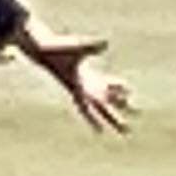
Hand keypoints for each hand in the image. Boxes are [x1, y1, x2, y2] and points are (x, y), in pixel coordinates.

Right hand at [14, 25, 133, 134]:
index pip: (87, 107)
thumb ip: (92, 47)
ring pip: (104, 96)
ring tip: (131, 107)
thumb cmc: (58, 48)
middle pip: (101, 108)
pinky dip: (113, 86)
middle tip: (127, 132)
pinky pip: (103, 83)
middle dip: (114, 120)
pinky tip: (124, 86)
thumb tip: (106, 43)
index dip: (92, 120)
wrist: (43, 48)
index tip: (100, 132)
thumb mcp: (76, 47)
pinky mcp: (86, 74)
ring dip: (117, 102)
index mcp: (78, 86)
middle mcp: (83, 88)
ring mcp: (85, 82)